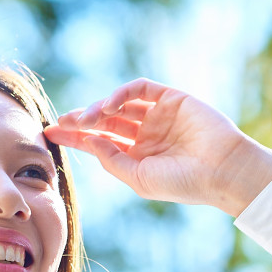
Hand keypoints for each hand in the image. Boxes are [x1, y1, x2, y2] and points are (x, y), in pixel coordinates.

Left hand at [42, 78, 271, 217]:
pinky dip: (121, 95)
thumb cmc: (184, 182)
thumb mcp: (139, 178)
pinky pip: (140, 89)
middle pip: (105, 122)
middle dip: (80, 120)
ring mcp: (159, 115)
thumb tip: (87, 141)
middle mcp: (147, 134)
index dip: (75, 137)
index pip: (100, 142)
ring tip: (83, 120)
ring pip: (119, 105)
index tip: (49, 134)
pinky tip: (108, 107)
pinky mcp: (171, 98)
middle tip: (60, 122)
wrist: (222, 171)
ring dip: (98, 109)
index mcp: (139, 156)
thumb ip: (111, 159)